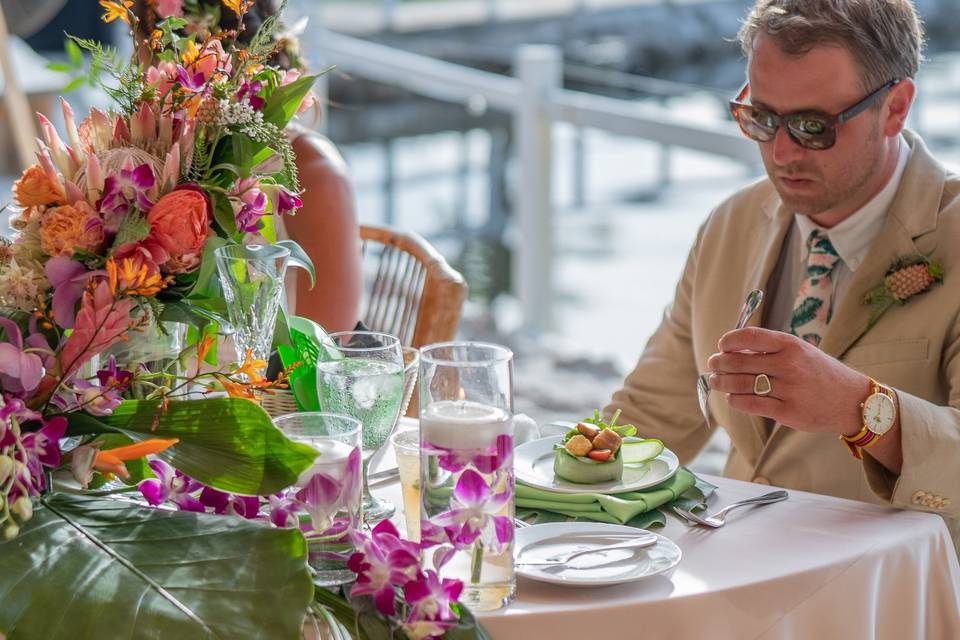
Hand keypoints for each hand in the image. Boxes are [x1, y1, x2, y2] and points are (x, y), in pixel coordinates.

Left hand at [706, 327, 870, 435]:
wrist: (852, 400)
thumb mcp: (800, 351)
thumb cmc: (818, 373)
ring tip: (716, 381)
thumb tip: (731, 351)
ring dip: (722, 383)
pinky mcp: (788, 412)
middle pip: (738, 362)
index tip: (722, 346)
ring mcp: (788, 389)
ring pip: (740, 385)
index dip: (729, 341)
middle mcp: (788, 365)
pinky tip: (732, 397)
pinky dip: (735, 400)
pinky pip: (750, 404)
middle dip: (719, 363)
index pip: (748, 337)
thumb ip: (769, 350)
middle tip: (712, 364)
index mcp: (790, 345)